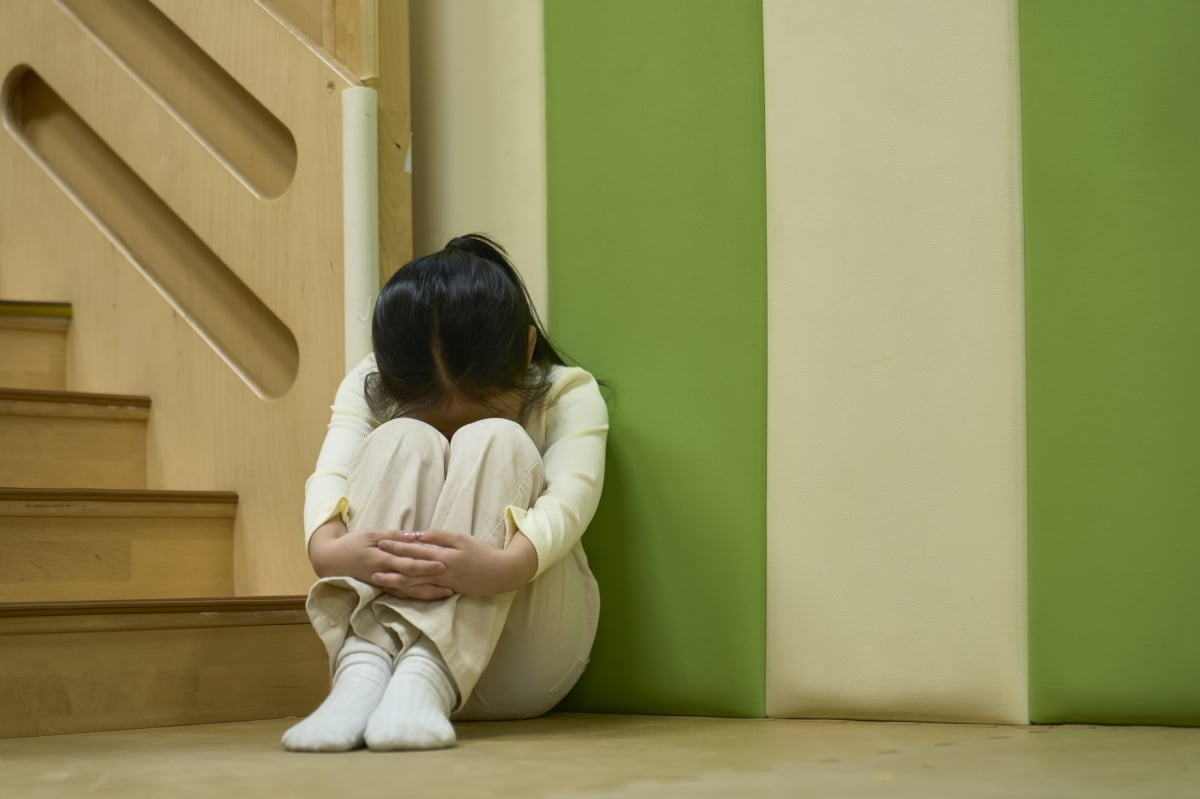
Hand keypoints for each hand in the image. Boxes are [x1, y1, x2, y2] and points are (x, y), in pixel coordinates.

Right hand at [307, 519, 452, 599]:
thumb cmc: (351, 544)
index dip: (425, 565)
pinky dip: (416, 597)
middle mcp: (384, 575)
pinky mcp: (382, 590)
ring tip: (448, 593)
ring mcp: (383, 585)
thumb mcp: (370, 534)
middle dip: (433, 582)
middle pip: (412, 580)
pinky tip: (430, 597)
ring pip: (409, 592)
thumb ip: (393, 536)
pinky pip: (401, 596)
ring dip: (428, 593)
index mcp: (382, 559)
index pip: (407, 564)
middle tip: (454, 582)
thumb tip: (413, 537)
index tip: (443, 564)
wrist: (330, 560)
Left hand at [376, 530, 538, 596]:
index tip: (381, 542)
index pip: (415, 549)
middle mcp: (440, 570)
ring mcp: (442, 583)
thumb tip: (417, 534)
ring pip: (414, 584)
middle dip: (390, 566)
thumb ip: (439, 536)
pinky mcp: (446, 592)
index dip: (397, 546)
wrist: (501, 573)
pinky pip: (423, 593)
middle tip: (370, 565)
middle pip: (410, 568)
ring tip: (378, 580)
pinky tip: (398, 592)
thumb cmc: (481, 553)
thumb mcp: (461, 538)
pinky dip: (409, 592)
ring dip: (395, 582)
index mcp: (442, 554)